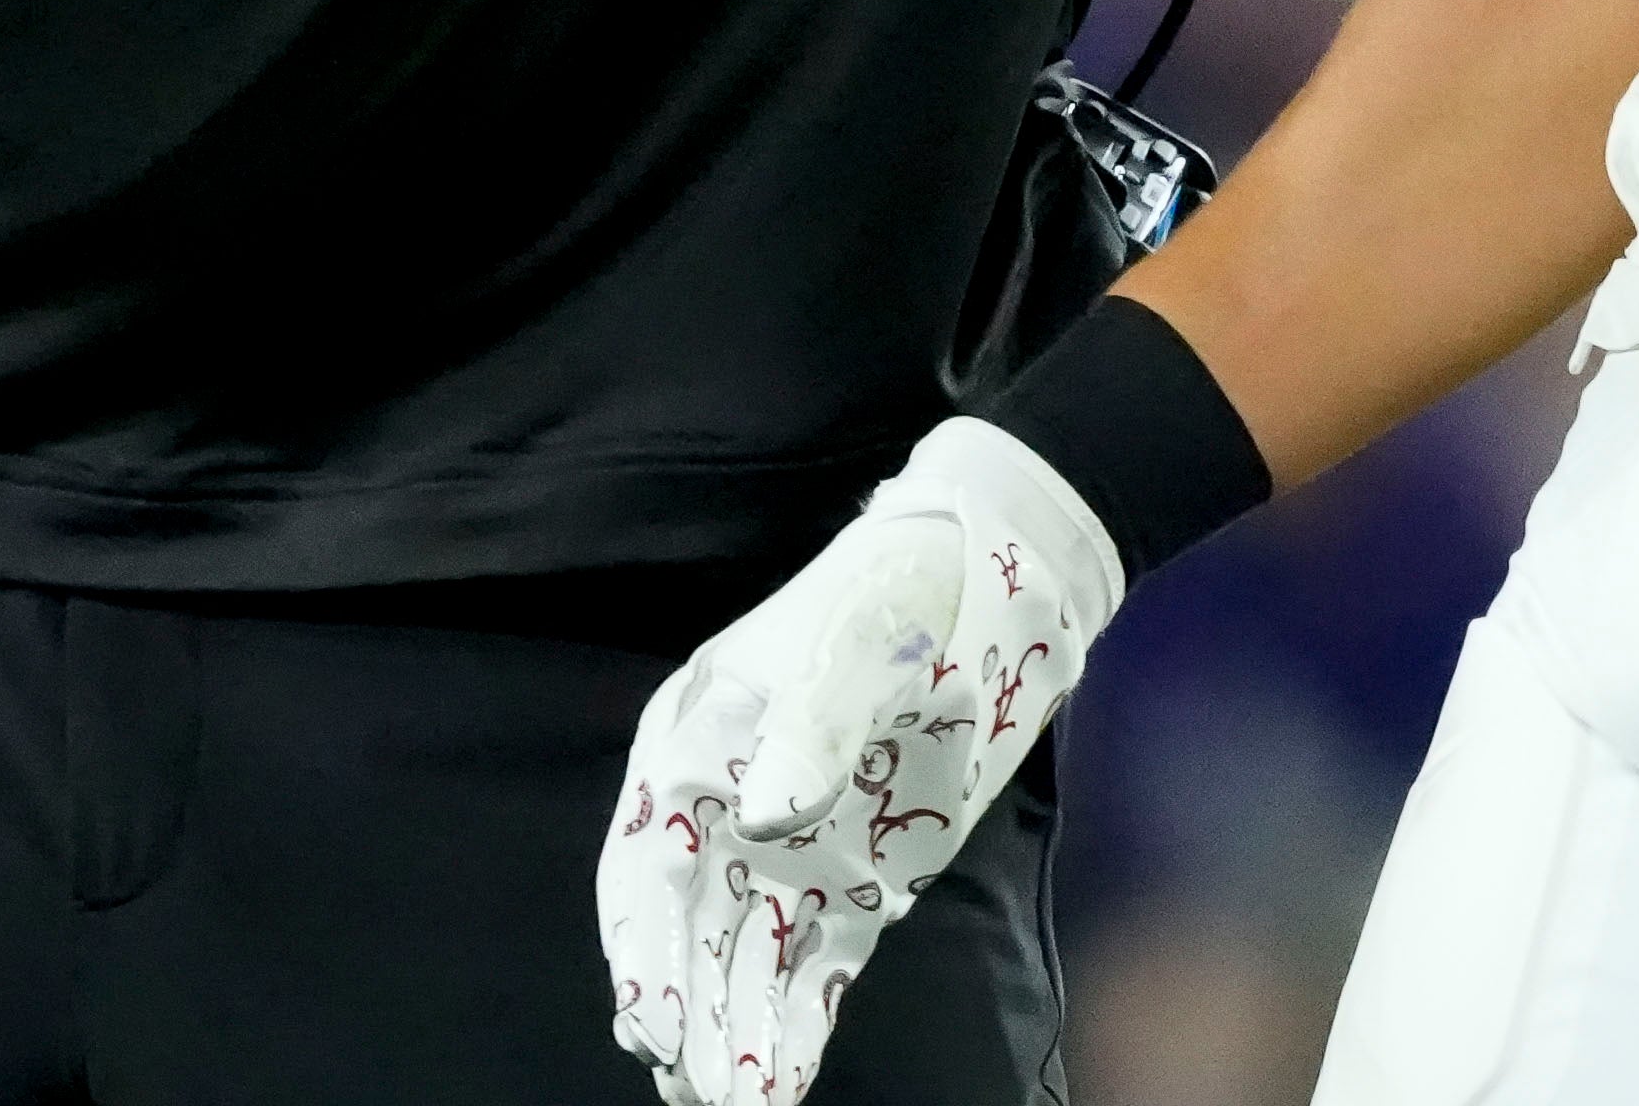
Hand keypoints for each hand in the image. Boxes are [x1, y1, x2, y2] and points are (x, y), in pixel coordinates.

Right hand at [597, 420, 1120, 1105]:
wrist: (995, 583)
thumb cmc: (903, 592)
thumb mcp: (857, 644)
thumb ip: (809, 728)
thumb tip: (764, 817)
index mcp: (695, 740)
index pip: (647, 862)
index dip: (644, 947)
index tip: (653, 1019)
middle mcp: (728, 808)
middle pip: (688, 931)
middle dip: (686, 1014)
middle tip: (694, 1089)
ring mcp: (792, 854)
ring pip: (744, 965)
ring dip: (733, 1037)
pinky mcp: (856, 888)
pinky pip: (812, 973)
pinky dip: (794, 1030)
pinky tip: (780, 1086)